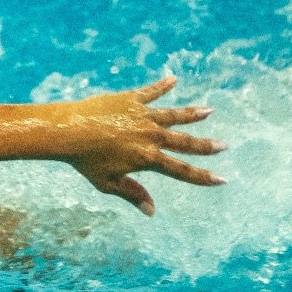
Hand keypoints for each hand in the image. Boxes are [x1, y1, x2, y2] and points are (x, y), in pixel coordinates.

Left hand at [53, 77, 226, 215]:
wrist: (67, 131)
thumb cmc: (85, 161)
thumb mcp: (108, 183)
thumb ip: (133, 194)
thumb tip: (152, 212)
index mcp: (147, 158)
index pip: (181, 171)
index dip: (203, 177)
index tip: (222, 180)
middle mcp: (150, 136)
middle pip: (184, 142)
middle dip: (205, 145)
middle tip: (224, 145)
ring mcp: (142, 115)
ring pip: (174, 115)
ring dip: (192, 114)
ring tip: (209, 110)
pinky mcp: (130, 99)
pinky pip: (150, 91)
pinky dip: (162, 85)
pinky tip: (173, 79)